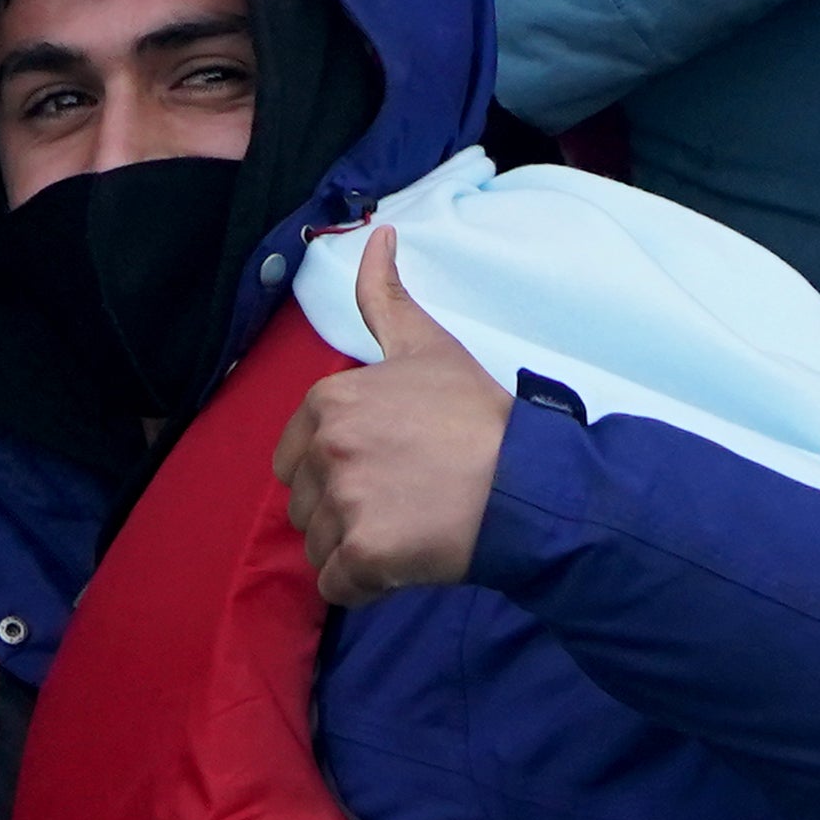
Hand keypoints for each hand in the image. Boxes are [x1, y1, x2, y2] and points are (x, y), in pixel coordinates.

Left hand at [271, 239, 512, 607]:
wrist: (525, 478)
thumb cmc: (476, 414)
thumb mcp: (427, 346)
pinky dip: (368, 584)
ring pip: (318, 546)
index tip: (391, 463)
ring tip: (412, 525)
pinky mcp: (362, 555)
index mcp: (328, 400)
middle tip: (406, 495)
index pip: (294, 457)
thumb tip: (377, 233)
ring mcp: (342, 503)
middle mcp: (326, 448)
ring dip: (357, 548)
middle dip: (345, 510)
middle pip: (304, 503)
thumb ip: (386, 297)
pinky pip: (338, 585)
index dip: (339, 467)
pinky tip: (407, 559)